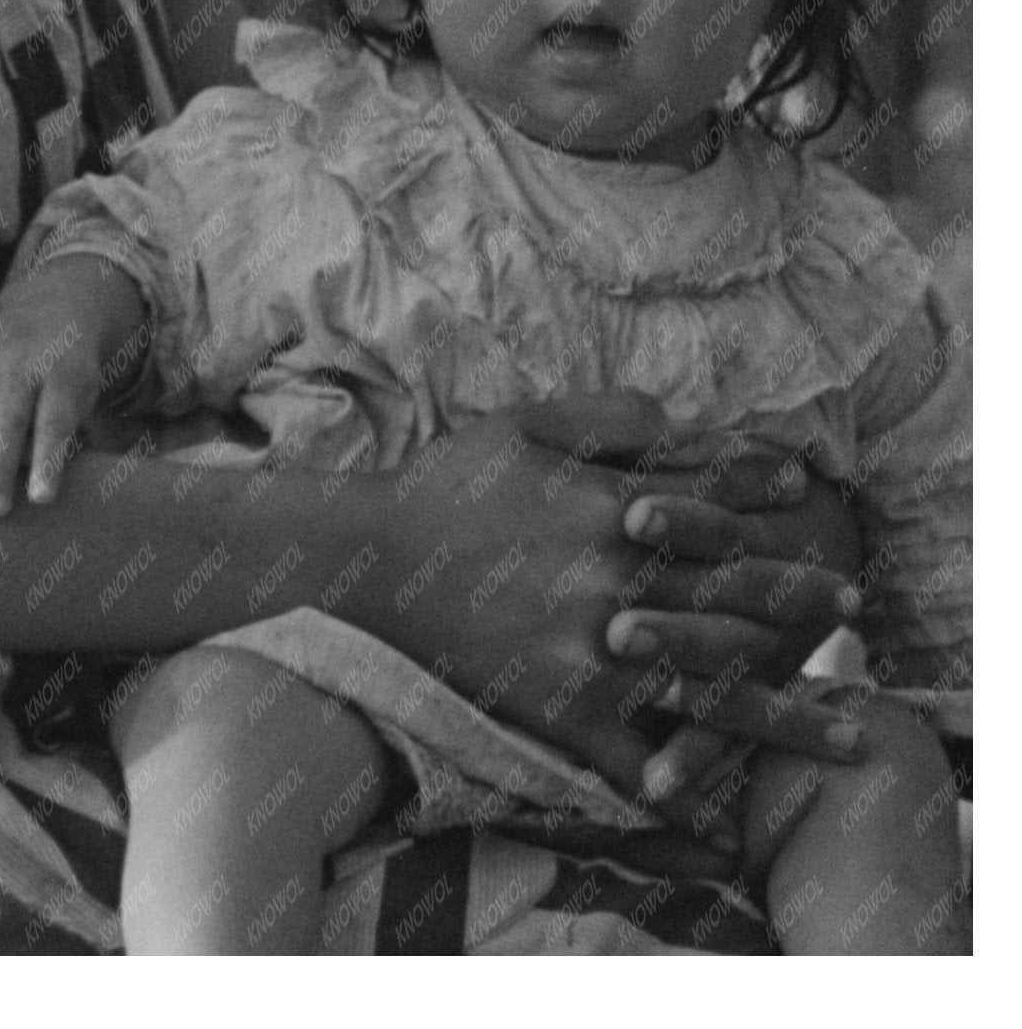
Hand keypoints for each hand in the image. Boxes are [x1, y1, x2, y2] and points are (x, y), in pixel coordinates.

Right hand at [0, 256, 145, 514]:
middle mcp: (23, 362)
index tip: (40, 499)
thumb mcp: (88, 396)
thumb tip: (48, 489)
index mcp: (62, 372)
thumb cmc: (71, 373)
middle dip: (0, 462)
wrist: (52, 305)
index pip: (54, 419)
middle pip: (8, 414)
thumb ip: (72, 437)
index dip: (47, 458)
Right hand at [358, 397, 866, 803]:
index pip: (708, 499)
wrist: (372, 562)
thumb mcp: (522, 424)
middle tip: (850, 604)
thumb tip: (675, 414)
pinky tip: (723, 809)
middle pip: (730, 591)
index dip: (760, 494)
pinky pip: (635, 756)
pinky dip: (682, 786)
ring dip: (783, 706)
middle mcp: (613, 577)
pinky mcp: (564, 708)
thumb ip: (604, 413)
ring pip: (710, 683)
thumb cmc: (446, 486)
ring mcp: (593, 650)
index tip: (804, 494)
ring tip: (840, 722)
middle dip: (796, 596)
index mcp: (607, 505)